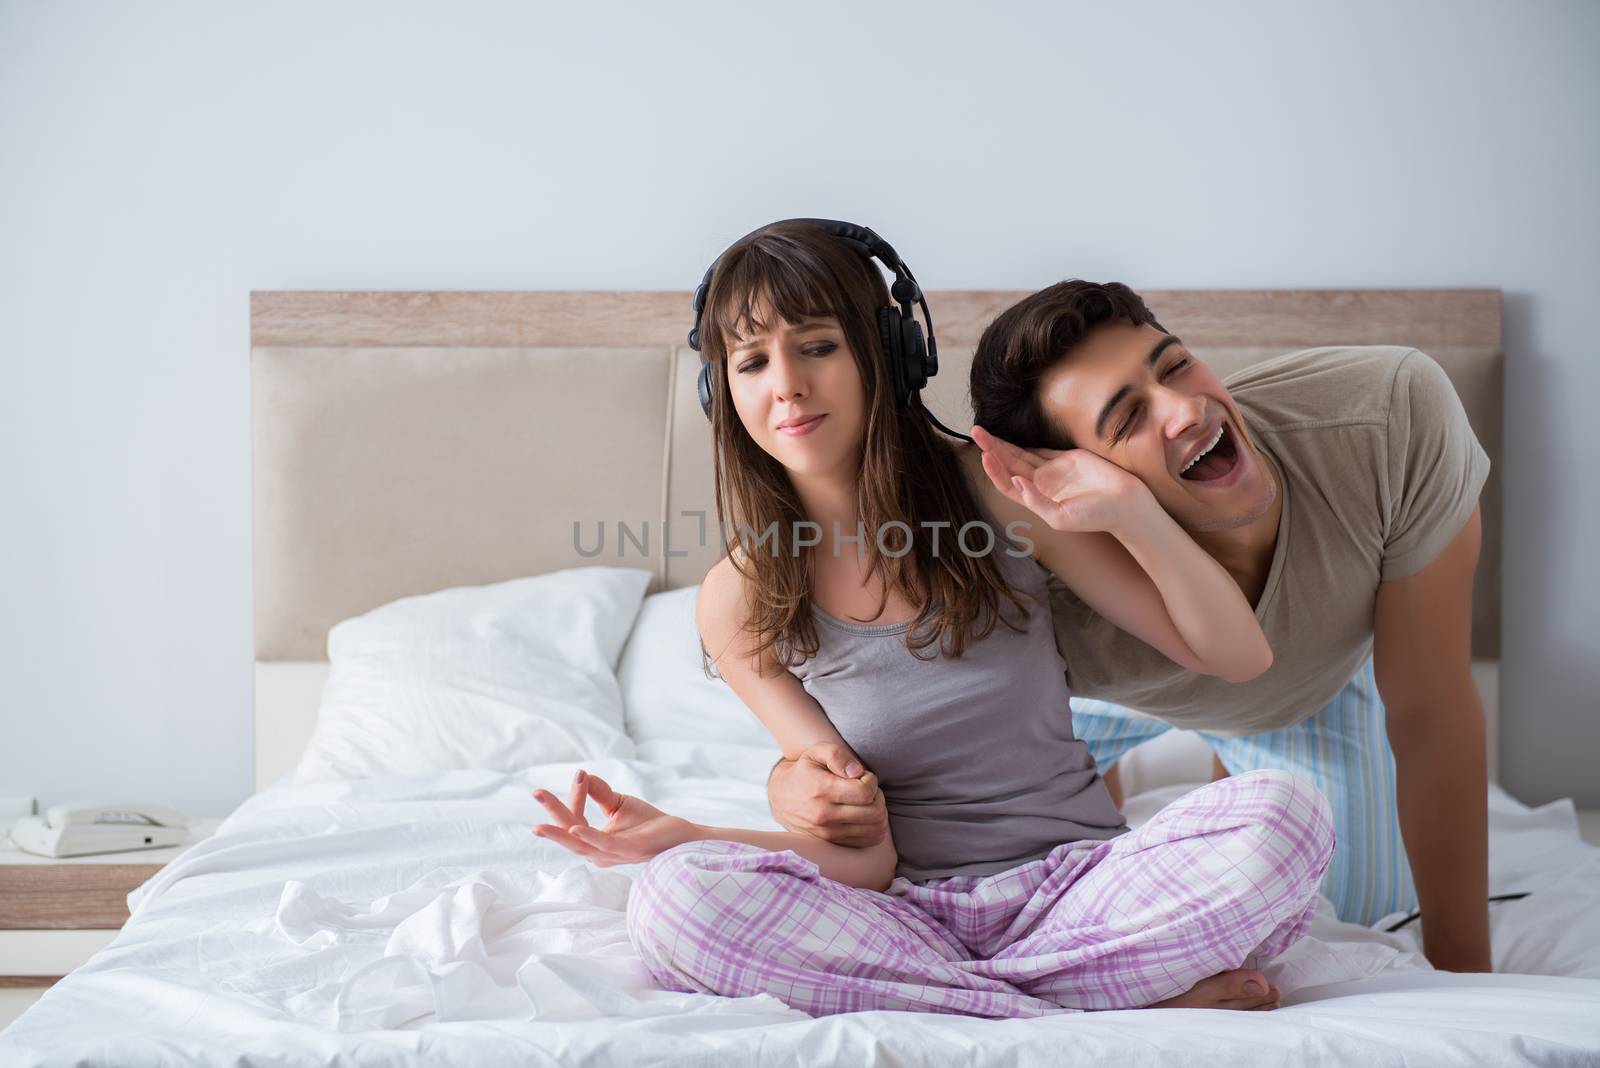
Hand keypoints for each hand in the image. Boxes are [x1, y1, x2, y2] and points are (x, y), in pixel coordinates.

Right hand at [532, 770, 691, 866]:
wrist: (678, 834)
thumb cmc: (647, 823)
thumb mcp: (618, 804)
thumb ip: (600, 792)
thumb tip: (583, 775)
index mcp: (593, 841)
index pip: (573, 819)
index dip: (574, 796)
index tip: (580, 774)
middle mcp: (598, 852)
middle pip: (568, 832)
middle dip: (552, 813)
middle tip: (536, 792)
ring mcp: (612, 854)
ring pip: (579, 845)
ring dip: (559, 834)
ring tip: (539, 826)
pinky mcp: (629, 850)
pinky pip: (604, 846)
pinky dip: (588, 837)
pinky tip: (575, 829)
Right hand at [769, 742, 887, 847]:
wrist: (781, 798)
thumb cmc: (804, 771)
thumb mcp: (816, 752)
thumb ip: (837, 755)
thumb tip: (857, 772)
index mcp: (821, 791)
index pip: (865, 792)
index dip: (871, 781)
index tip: (863, 776)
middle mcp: (825, 817)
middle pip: (874, 812)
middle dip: (877, 796)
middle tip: (867, 788)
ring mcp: (830, 834)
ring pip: (875, 828)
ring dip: (878, 812)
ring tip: (865, 801)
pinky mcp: (835, 843)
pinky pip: (870, 840)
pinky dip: (875, 827)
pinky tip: (864, 814)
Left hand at [971, 425, 1153, 534]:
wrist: (1124, 503)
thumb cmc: (1094, 516)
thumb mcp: (1061, 517)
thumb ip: (1036, 501)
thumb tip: (1016, 481)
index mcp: (1036, 501)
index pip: (1007, 484)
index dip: (994, 470)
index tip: (985, 455)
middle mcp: (1040, 486)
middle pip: (1009, 466)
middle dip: (992, 450)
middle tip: (976, 433)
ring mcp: (1052, 471)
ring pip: (1020, 455)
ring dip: (1002, 445)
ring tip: (983, 432)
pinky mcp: (1066, 459)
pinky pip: (1039, 449)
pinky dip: (1024, 443)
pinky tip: (1008, 437)